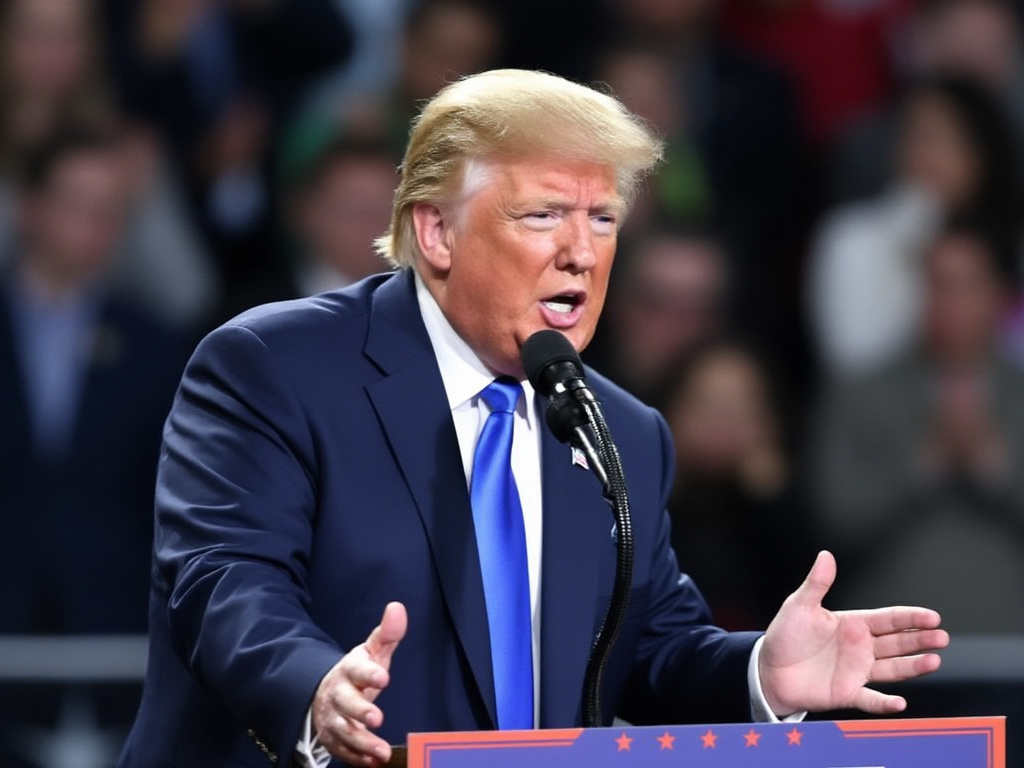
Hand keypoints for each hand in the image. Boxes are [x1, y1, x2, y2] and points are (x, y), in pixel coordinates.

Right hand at [312, 602, 407, 765]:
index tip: (383, 676)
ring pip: (343, 731)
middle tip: (378, 717)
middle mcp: (338, 695)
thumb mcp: (372, 652)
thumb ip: (387, 634)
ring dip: (362, 742)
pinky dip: (357, 758)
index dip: (369, 673)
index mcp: (349, 670)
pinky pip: (342, 751)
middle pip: (346, 703)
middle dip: (360, 711)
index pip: (357, 669)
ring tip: (381, 751)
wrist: (325, 693)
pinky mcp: (332, 739)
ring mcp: (333, 718)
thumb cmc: (357, 672)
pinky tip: (374, 762)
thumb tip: (397, 608)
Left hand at [758, 551, 947, 716]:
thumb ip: (817, 584)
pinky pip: (870, 700)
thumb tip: (826, 555)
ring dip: (913, 667)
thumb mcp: (799, 606)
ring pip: (893, 669)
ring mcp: (857, 671)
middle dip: (920, 639)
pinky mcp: (847, 693)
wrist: (769, 669)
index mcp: (853, 624)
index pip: (888, 619)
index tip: (933, 617)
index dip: (911, 617)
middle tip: (942, 638)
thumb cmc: (785, 636)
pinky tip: (899, 702)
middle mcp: (861, 648)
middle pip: (898, 642)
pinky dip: (885, 703)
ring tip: (934, 661)